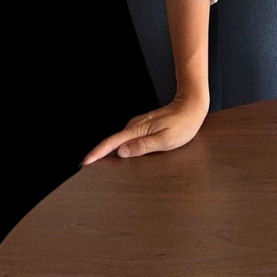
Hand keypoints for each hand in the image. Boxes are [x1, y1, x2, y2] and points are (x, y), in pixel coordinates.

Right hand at [81, 92, 209, 163]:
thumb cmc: (183, 124)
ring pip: (120, 142)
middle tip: (89, 171)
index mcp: (138, 130)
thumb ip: (143, 146)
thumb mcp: (166, 140)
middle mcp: (134, 126)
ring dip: (111, 153)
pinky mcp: (143, 127)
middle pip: (112, 143)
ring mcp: (138, 126)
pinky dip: (122, 149)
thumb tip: (122, 153)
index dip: (97, 153)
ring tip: (102, 167)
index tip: (85, 162)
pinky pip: (127, 140)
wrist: (191, 106)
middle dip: (100, 156)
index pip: (112, 143)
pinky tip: (122, 157)